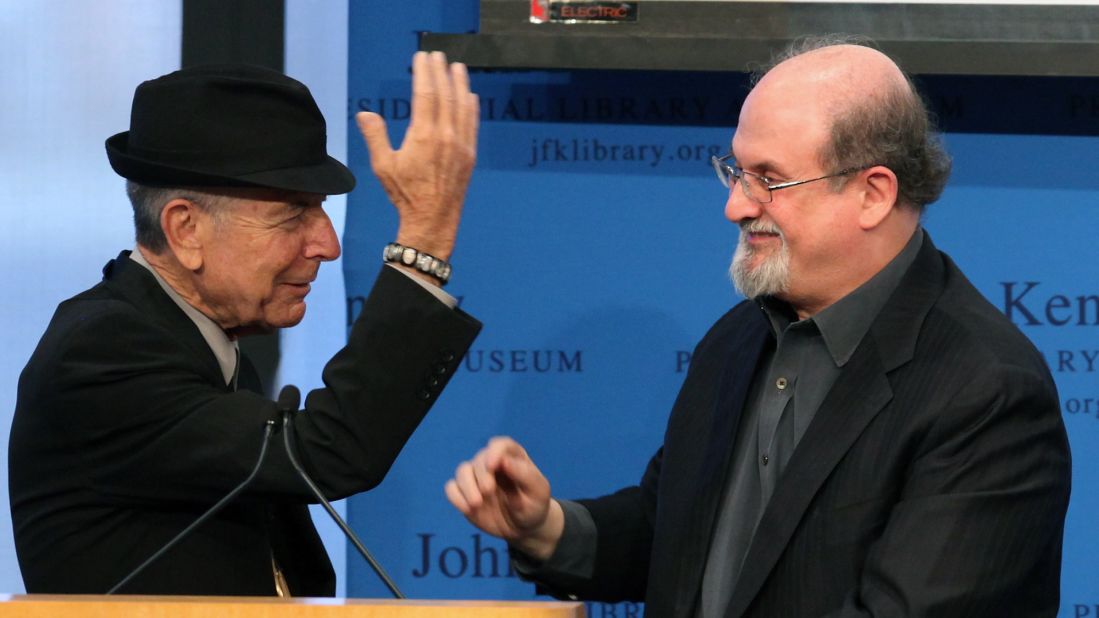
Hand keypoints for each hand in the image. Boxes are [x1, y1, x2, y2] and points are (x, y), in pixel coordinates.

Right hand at [356, 51, 478, 261]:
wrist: (432, 219)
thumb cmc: (405, 194)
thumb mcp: (384, 166)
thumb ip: (375, 136)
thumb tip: (364, 113)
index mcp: (423, 136)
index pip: (425, 94)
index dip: (424, 72)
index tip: (422, 57)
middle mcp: (445, 136)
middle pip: (445, 95)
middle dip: (442, 72)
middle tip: (438, 55)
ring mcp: (461, 145)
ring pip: (462, 106)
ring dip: (460, 84)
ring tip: (458, 67)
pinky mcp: (469, 155)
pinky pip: (472, 124)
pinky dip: (471, 107)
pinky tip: (470, 95)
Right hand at [445, 436, 563, 560]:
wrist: (523, 528)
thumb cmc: (534, 505)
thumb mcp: (538, 491)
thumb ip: (524, 474)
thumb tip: (504, 461)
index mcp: (513, 457)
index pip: (500, 444)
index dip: (494, 451)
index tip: (492, 465)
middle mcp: (492, 463)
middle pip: (479, 459)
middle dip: (482, 474)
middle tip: (488, 491)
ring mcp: (476, 478)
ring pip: (462, 471)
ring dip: (466, 486)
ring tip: (477, 504)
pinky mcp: (465, 493)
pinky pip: (452, 488)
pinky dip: (456, 497)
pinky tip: (468, 509)